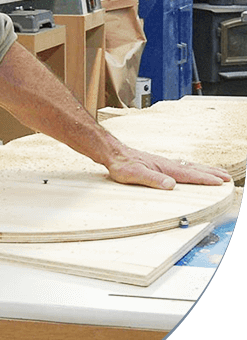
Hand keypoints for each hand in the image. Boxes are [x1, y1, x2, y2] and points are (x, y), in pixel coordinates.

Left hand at [106, 147, 231, 189]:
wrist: (113, 154)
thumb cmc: (121, 165)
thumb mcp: (134, 175)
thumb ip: (153, 179)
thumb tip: (171, 185)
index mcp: (164, 167)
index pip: (189, 174)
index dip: (205, 179)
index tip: (220, 182)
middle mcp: (166, 164)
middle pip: (193, 168)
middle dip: (211, 173)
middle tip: (227, 177)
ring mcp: (163, 163)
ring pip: (188, 166)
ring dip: (204, 170)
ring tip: (216, 173)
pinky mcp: (158, 164)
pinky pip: (181, 166)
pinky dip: (192, 168)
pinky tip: (192, 171)